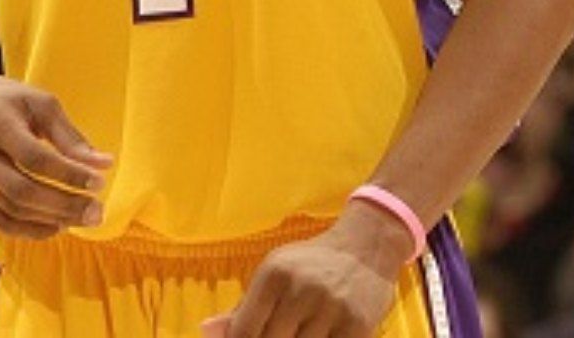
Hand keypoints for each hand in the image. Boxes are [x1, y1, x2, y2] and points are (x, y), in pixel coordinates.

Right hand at [0, 74, 112, 238]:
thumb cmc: (9, 102)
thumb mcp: (41, 104)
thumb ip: (70, 136)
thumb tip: (104, 165)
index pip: (34, 158)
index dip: (68, 173)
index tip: (100, 182)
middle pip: (21, 190)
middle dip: (63, 204)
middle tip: (98, 212)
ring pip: (12, 210)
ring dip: (52, 219)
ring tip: (86, 217)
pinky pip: (1, 220)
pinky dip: (31, 228)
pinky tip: (59, 225)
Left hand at [202, 207, 409, 337]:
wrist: (368, 245)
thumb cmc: (312, 264)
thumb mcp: (274, 273)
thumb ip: (241, 309)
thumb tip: (205, 331)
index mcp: (275, 274)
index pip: (243, 333)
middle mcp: (302, 289)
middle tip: (284, 332)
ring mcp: (332, 308)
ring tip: (299, 331)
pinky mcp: (357, 325)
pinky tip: (318, 335)